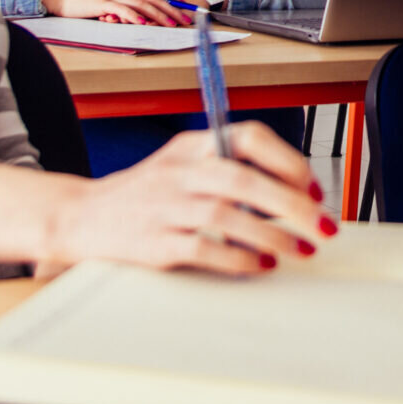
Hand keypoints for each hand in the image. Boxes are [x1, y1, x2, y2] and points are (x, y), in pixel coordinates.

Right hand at [0, 122, 330, 274]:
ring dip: (272, 235)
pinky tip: (259, 266)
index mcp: (192, 146)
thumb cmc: (144, 194)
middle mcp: (178, 171)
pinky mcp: (152, 243)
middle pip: (244, 180)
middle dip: (293, 205)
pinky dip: (237, 258)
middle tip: (323, 227)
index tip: (314, 187)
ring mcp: (163, 207)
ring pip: (227, 216)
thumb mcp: (182, 164)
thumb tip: (296, 192)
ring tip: (298, 250)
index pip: (248, 137)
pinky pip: (202, 249)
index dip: (287, 161)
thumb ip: (229, 168)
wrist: (80, 217)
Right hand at [44, 0, 191, 26]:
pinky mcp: (101, 3)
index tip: (183, 5)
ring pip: (141, 3)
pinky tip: (142, 23)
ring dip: (159, 14)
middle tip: (185, 19)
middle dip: (172, 8)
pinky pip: (121, 9)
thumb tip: (135, 18)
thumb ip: (120, 6)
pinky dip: (133, 16)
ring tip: (171, 24)